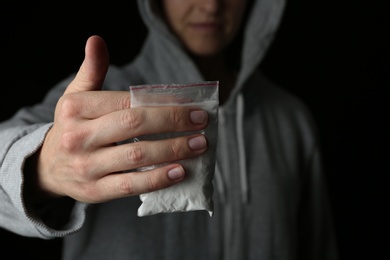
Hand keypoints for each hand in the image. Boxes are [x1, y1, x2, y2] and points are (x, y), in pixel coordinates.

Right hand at [34, 35, 207, 202]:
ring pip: (137, 155)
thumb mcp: (75, 97)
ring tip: (199, 145)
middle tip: (201, 122)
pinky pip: (131, 186)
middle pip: (135, 125)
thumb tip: (96, 39)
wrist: (48, 168)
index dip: (163, 104)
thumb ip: (91, 70)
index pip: (127, 102)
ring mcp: (87, 166)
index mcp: (76, 108)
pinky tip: (179, 171)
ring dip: (173, 150)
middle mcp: (78, 136)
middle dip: (173, 122)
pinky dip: (158, 178)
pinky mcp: (95, 191)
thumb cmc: (73, 127)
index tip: (192, 106)